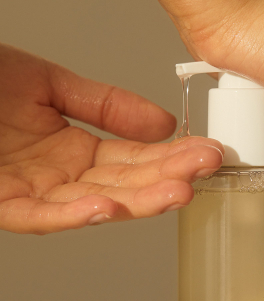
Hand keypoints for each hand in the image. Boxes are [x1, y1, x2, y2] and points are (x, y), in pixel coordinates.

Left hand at [0, 44, 222, 233]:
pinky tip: (110, 208)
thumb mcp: (49, 83)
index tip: (206, 150)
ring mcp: (31, 194)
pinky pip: (40, 216)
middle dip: (167, 178)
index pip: (135, 158)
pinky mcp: (1, 203)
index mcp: (74, 151)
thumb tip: (164, 121)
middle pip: (123, 185)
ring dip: (137, 202)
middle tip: (206, 168)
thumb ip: (108, 105)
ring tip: (177, 191)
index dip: (172, 155)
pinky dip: (74, 215)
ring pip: (92, 205)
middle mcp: (59, 178)